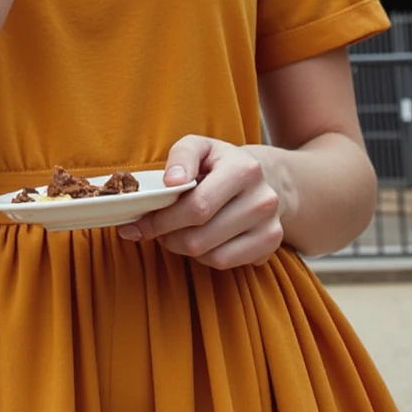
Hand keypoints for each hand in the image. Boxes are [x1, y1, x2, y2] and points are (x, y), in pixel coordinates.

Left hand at [117, 135, 282, 269]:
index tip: (139, 222)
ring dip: (185, 248)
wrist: (262, 178)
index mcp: (244, 169)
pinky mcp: (271, 247)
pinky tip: (202, 240)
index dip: (162, 219)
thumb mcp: (200, 147)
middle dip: (169, 236)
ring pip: (211, 256)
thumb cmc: (220, 163)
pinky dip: (205, 257)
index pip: (197, 207)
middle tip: (157, 228)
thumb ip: (181, 156)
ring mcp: (270, 226)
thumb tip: (171, 182)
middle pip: (200, 237)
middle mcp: (263, 200)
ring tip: (180, 230)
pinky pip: (225, 264)